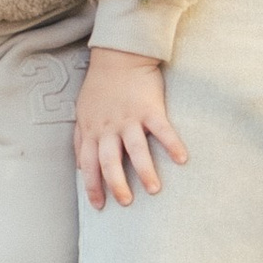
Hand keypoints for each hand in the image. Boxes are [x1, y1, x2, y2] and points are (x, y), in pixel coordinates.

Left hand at [76, 48, 187, 208]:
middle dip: (117, 186)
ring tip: (154, 190)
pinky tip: (182, 159)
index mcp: (92, 130)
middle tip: (126, 203)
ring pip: (136, 150)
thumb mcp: (82, 112)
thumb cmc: (100, 86)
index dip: (93, 186)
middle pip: (110, 162)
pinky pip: (162, 130)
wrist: (119, 56)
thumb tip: (80, 166)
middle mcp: (109, 128)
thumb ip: (81, 139)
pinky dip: (172, 144)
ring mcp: (130, 119)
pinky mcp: (150, 109)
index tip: (99, 206)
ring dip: (145, 172)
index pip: (89, 165)